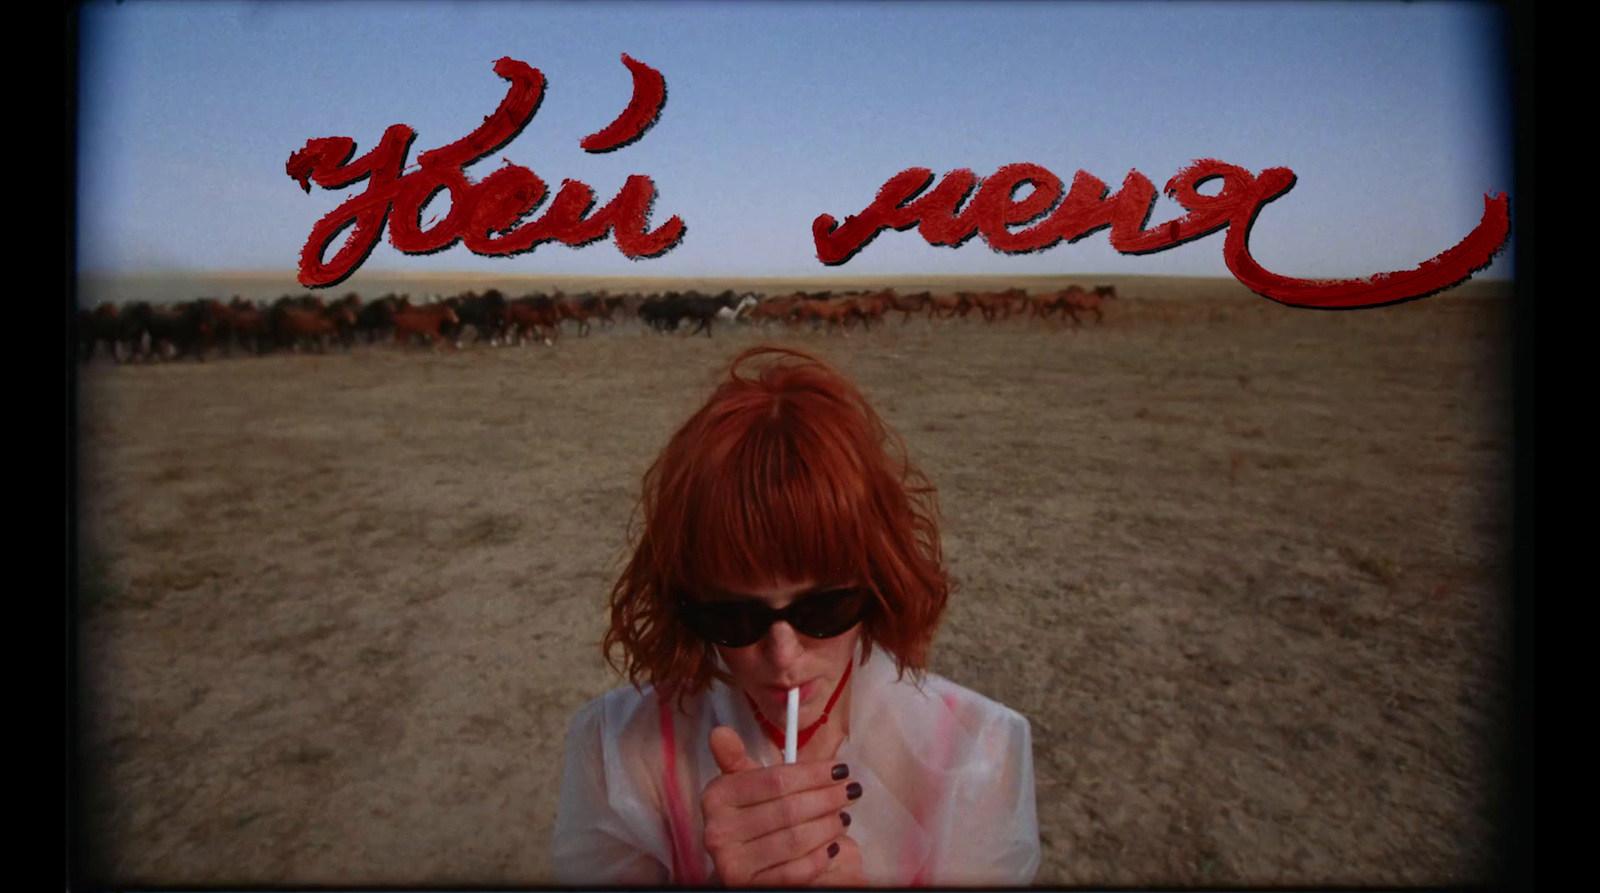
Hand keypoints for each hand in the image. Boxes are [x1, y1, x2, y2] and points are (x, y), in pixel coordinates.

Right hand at [701, 726, 858, 886]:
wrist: (746, 864)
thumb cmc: (754, 815)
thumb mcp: (745, 785)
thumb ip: (735, 758)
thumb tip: (720, 732)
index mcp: (717, 797)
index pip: (775, 781)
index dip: (812, 774)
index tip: (839, 768)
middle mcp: (718, 831)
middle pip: (788, 809)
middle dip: (827, 798)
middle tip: (850, 791)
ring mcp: (732, 863)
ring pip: (795, 839)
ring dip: (828, 826)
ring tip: (844, 816)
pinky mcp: (750, 886)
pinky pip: (796, 870)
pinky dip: (820, 856)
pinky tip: (833, 845)